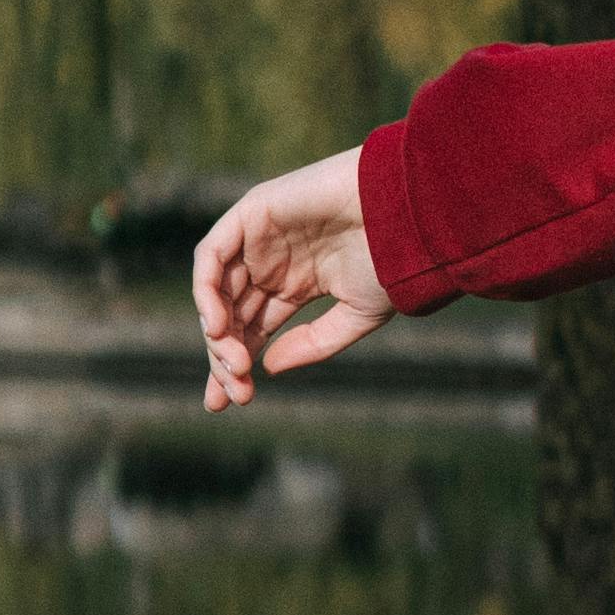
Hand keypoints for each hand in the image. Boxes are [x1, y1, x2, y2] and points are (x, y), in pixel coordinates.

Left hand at [193, 146, 393, 407]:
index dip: (235, 365)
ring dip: (216, 331)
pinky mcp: (253, 212)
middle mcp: (272, 262)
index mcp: (296, 285)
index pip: (252, 328)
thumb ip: (312, 344)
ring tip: (232, 363)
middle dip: (223, 357)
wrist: (407, 214)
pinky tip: (218, 325)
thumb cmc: (393, 261)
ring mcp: (259, 237)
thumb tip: (265, 366)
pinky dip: (206, 290)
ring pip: (216, 290)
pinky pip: (212, 254)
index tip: (231, 402)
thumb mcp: (356, 317)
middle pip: (230, 315)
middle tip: (232, 393)